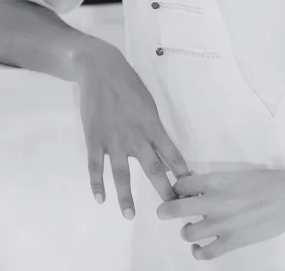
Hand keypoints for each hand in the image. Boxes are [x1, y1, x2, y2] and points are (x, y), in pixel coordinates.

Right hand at [75, 45, 189, 218]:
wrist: (100, 69)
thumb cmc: (128, 84)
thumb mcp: (149, 104)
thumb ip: (155, 129)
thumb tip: (163, 153)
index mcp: (152, 125)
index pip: (172, 154)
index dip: (181, 173)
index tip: (190, 190)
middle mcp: (136, 135)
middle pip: (152, 168)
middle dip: (163, 191)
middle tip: (171, 210)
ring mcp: (114, 139)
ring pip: (122, 173)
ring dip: (126, 196)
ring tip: (130, 215)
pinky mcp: (94, 138)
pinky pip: (96, 166)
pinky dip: (97, 183)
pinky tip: (100, 198)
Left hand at [156, 168, 284, 261]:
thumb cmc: (267, 181)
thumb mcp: (237, 174)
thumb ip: (217, 183)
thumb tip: (201, 190)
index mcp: (216, 180)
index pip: (181, 184)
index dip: (178, 187)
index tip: (179, 191)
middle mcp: (214, 201)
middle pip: (175, 207)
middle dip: (165, 210)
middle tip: (164, 211)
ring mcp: (222, 224)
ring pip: (187, 232)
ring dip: (186, 230)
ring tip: (191, 228)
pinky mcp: (232, 242)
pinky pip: (205, 253)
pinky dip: (198, 252)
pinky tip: (200, 248)